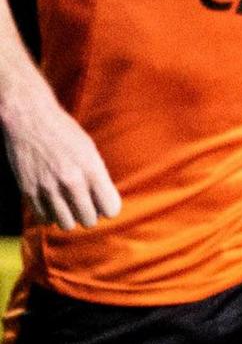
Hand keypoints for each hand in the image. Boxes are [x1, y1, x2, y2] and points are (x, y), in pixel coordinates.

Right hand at [3, 93, 119, 228]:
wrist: (29, 119)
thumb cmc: (64, 133)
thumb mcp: (90, 151)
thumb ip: (98, 177)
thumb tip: (105, 206)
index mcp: (91, 168)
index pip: (111, 209)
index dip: (109, 208)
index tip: (103, 203)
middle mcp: (71, 180)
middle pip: (89, 220)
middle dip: (90, 215)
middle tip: (85, 205)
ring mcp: (48, 187)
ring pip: (66, 224)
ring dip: (70, 218)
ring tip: (68, 205)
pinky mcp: (28, 190)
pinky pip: (44, 219)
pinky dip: (50, 215)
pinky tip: (52, 204)